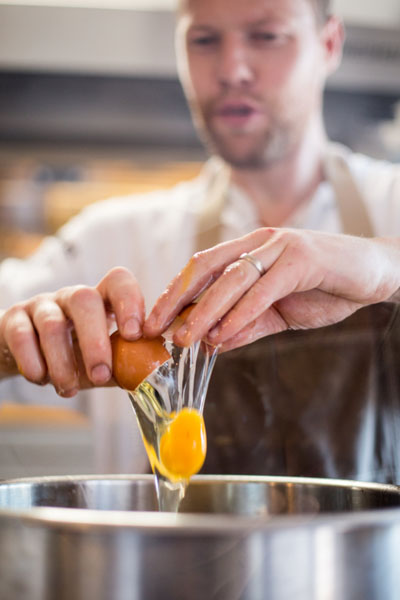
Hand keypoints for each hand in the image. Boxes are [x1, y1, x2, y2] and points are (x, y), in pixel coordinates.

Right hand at [0, 267, 144, 395]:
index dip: (130, 302)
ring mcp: (42, 305)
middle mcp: (72, 297)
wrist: (28, 356)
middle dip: (95, 341)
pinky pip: (21, 335)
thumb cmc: (75, 355)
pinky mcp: (14, 320)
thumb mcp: (102, 359)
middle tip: (100, 375)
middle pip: (84, 299)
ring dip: (63, 362)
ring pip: (52, 323)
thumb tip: (149, 376)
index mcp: (101, 300)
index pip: (118, 282)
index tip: (134, 334)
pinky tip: (41, 379)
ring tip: (69, 389)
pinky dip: (32, 361)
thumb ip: (125, 365)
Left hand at [145, 228, 399, 351]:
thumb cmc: (325, 289)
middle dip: (176, 298)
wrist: (373, 274)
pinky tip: (223, 334)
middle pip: (205, 267)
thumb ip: (247, 325)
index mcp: (248, 251)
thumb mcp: (278, 313)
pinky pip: (263, 289)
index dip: (174, 293)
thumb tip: (212, 344)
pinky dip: (241, 313)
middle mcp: (258, 243)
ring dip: (205, 311)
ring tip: (186, 338)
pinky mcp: (302, 259)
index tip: (154, 321)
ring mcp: (279, 247)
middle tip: (156, 328)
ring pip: (231, 279)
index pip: (200, 268)